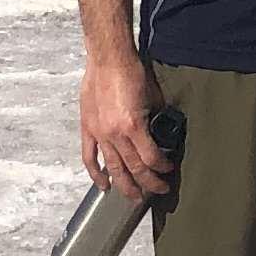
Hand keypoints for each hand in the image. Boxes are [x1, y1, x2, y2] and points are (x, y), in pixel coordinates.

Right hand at [80, 52, 175, 202]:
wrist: (108, 58)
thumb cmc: (131, 71)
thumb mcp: (154, 97)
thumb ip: (157, 118)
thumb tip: (164, 130)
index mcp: (133, 126)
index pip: (151, 158)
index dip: (161, 168)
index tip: (168, 170)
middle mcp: (115, 134)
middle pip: (134, 168)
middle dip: (148, 183)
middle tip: (158, 190)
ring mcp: (99, 133)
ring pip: (113, 168)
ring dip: (125, 185)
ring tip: (134, 197)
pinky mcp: (88, 128)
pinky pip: (90, 157)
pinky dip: (96, 173)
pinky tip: (103, 185)